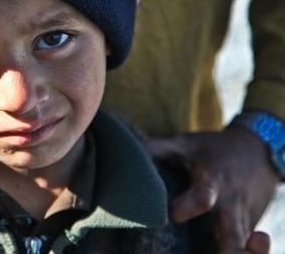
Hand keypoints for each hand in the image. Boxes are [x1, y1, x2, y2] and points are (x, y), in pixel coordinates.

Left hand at [145, 127, 279, 252]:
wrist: (259, 150)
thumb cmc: (214, 149)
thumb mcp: (187, 144)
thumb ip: (158, 149)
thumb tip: (128, 147)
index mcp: (212, 182)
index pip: (202, 199)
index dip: (186, 207)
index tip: (171, 214)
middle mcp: (230, 204)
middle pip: (232, 233)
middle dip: (228, 247)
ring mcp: (243, 218)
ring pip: (242, 243)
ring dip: (236, 252)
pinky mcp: (249, 226)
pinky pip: (244, 244)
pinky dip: (238, 250)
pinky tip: (222, 252)